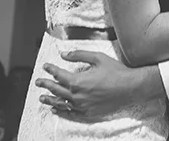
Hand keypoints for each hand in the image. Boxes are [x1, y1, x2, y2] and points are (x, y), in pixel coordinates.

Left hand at [36, 50, 158, 118]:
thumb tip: (64, 54)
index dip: (51, 70)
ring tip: (41, 97)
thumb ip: (79, 55)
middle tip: (38, 81)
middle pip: (56, 89)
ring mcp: (81, 106)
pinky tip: (55, 108)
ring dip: (49, 99)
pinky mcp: (87, 113)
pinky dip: (60, 110)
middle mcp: (76, 95)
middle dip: (46, 84)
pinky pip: (70, 113)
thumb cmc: (116, 72)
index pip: (59, 75)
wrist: (130, 88)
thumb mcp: (98, 58)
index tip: (46, 66)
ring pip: (60, 102)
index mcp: (77, 81)